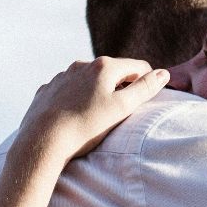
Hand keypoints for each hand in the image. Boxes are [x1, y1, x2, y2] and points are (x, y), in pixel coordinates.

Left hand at [15, 58, 168, 162]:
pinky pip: (68, 90)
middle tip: (122, 112)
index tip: (146, 100)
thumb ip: (144, 89)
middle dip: (121, 87)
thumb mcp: (122, 108)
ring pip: (88, 80)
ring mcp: (62, 76)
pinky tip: (74, 116)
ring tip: (97, 116)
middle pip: (112, 72)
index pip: (138, 66)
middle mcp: (81, 65)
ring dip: (97, 92)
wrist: (43, 141)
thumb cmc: (86, 126)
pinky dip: (76, 99)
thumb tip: (163, 73)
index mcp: (104, 66)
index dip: (147, 82)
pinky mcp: (47, 90)